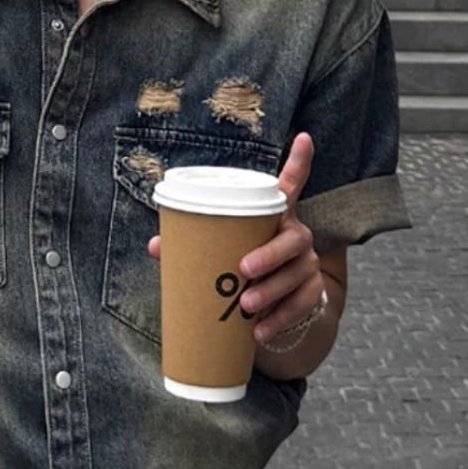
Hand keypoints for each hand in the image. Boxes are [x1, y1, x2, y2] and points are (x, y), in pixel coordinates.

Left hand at [146, 133, 323, 345]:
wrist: (275, 308)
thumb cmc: (243, 270)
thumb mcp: (222, 255)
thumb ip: (191, 246)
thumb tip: (155, 245)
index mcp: (275, 219)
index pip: (291, 186)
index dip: (298, 162)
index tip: (303, 137)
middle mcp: (297, 237)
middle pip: (293, 240)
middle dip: (270, 255)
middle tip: (243, 271)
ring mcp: (307, 266)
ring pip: (297, 275)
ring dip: (272, 292)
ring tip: (246, 307)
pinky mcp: (312, 293)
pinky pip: (302, 305)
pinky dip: (279, 320)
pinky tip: (259, 331)